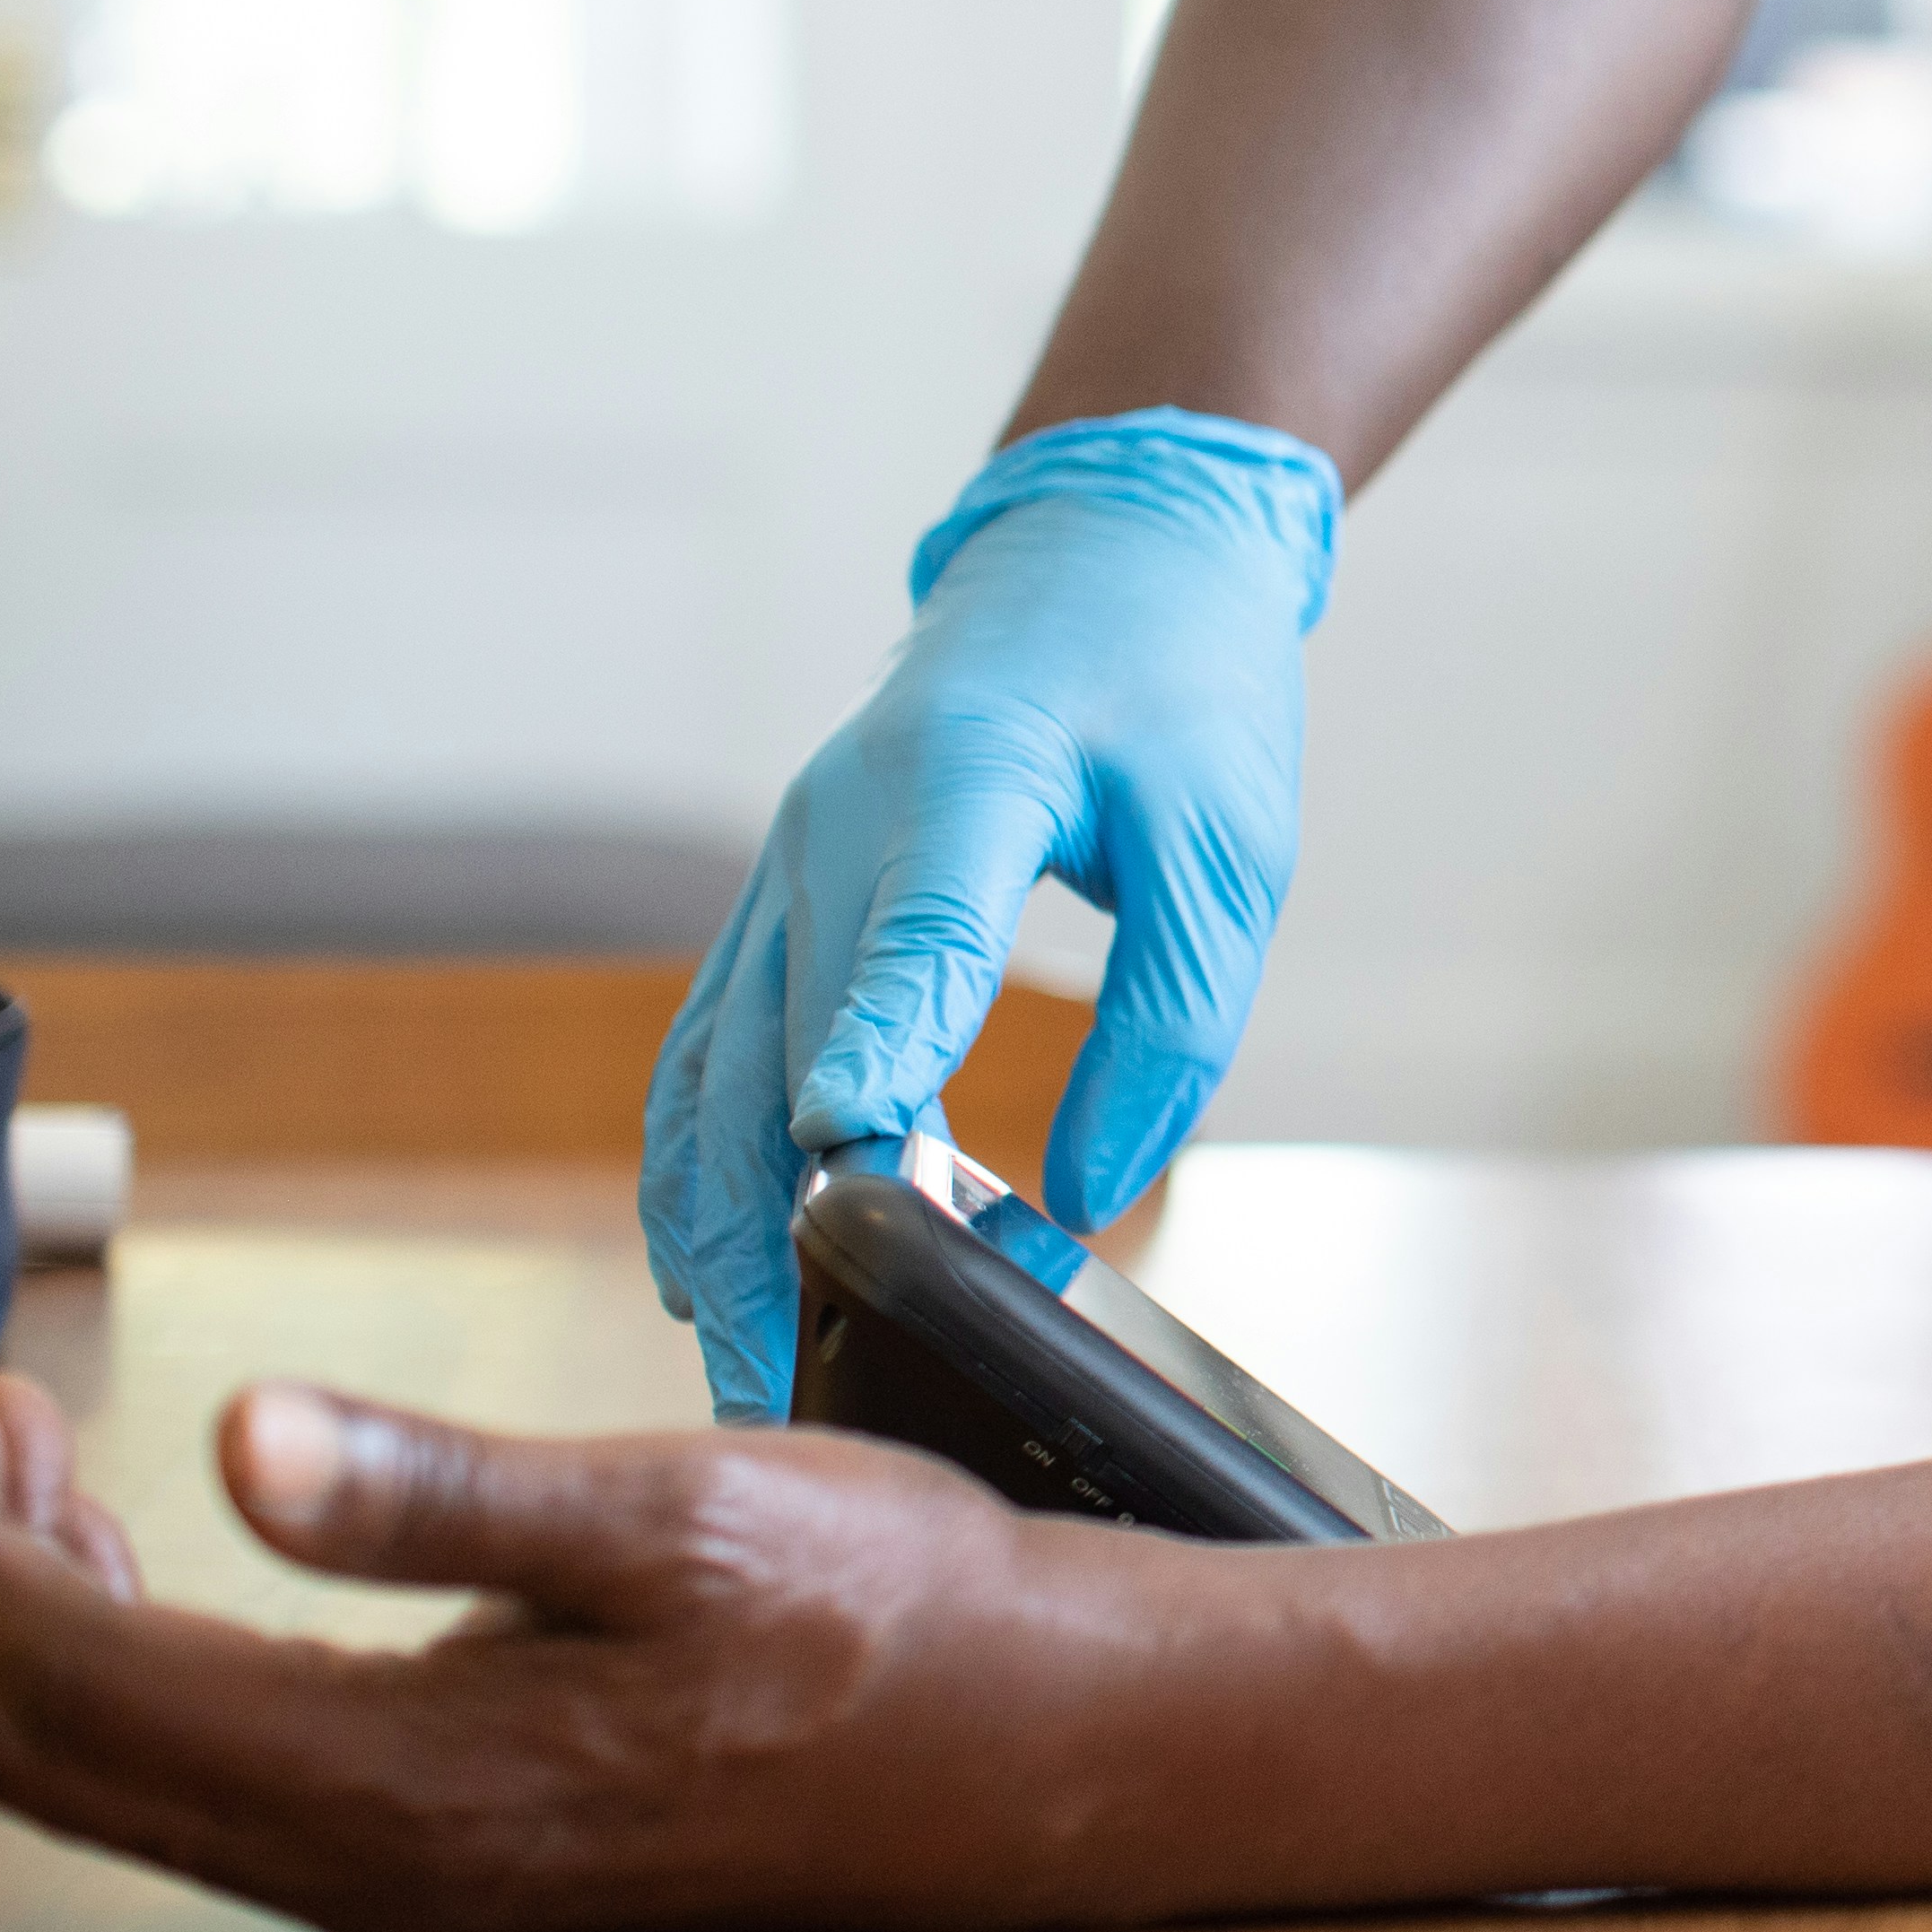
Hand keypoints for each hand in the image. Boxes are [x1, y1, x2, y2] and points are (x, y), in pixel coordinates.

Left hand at [0, 1374, 1151, 1931]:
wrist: (1038, 1739)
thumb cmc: (887, 1612)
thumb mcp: (681, 1507)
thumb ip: (443, 1488)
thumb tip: (244, 1441)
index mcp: (403, 1781)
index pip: (69, 1681)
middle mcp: (367, 1867)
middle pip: (46, 1752)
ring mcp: (397, 1881)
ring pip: (111, 1777)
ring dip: (35, 1625)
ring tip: (29, 1477)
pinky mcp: (437, 1856)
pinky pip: (200, 1781)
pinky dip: (127, 1666)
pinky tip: (160, 1567)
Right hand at [646, 412, 1338, 1417]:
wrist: (1103, 546)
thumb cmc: (1179, 686)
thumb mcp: (1230, 843)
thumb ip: (1172, 1018)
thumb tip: (1092, 1189)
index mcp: (966, 786)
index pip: (917, 937)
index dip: (881, 1046)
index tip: (851, 1155)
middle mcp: (838, 830)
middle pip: (776, 1047)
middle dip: (768, 1224)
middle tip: (779, 1385)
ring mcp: (786, 865)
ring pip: (709, 1071)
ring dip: (709, 1222)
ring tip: (733, 1367)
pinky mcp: (779, 898)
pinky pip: (711, 1048)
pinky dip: (701, 1162)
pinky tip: (713, 1264)